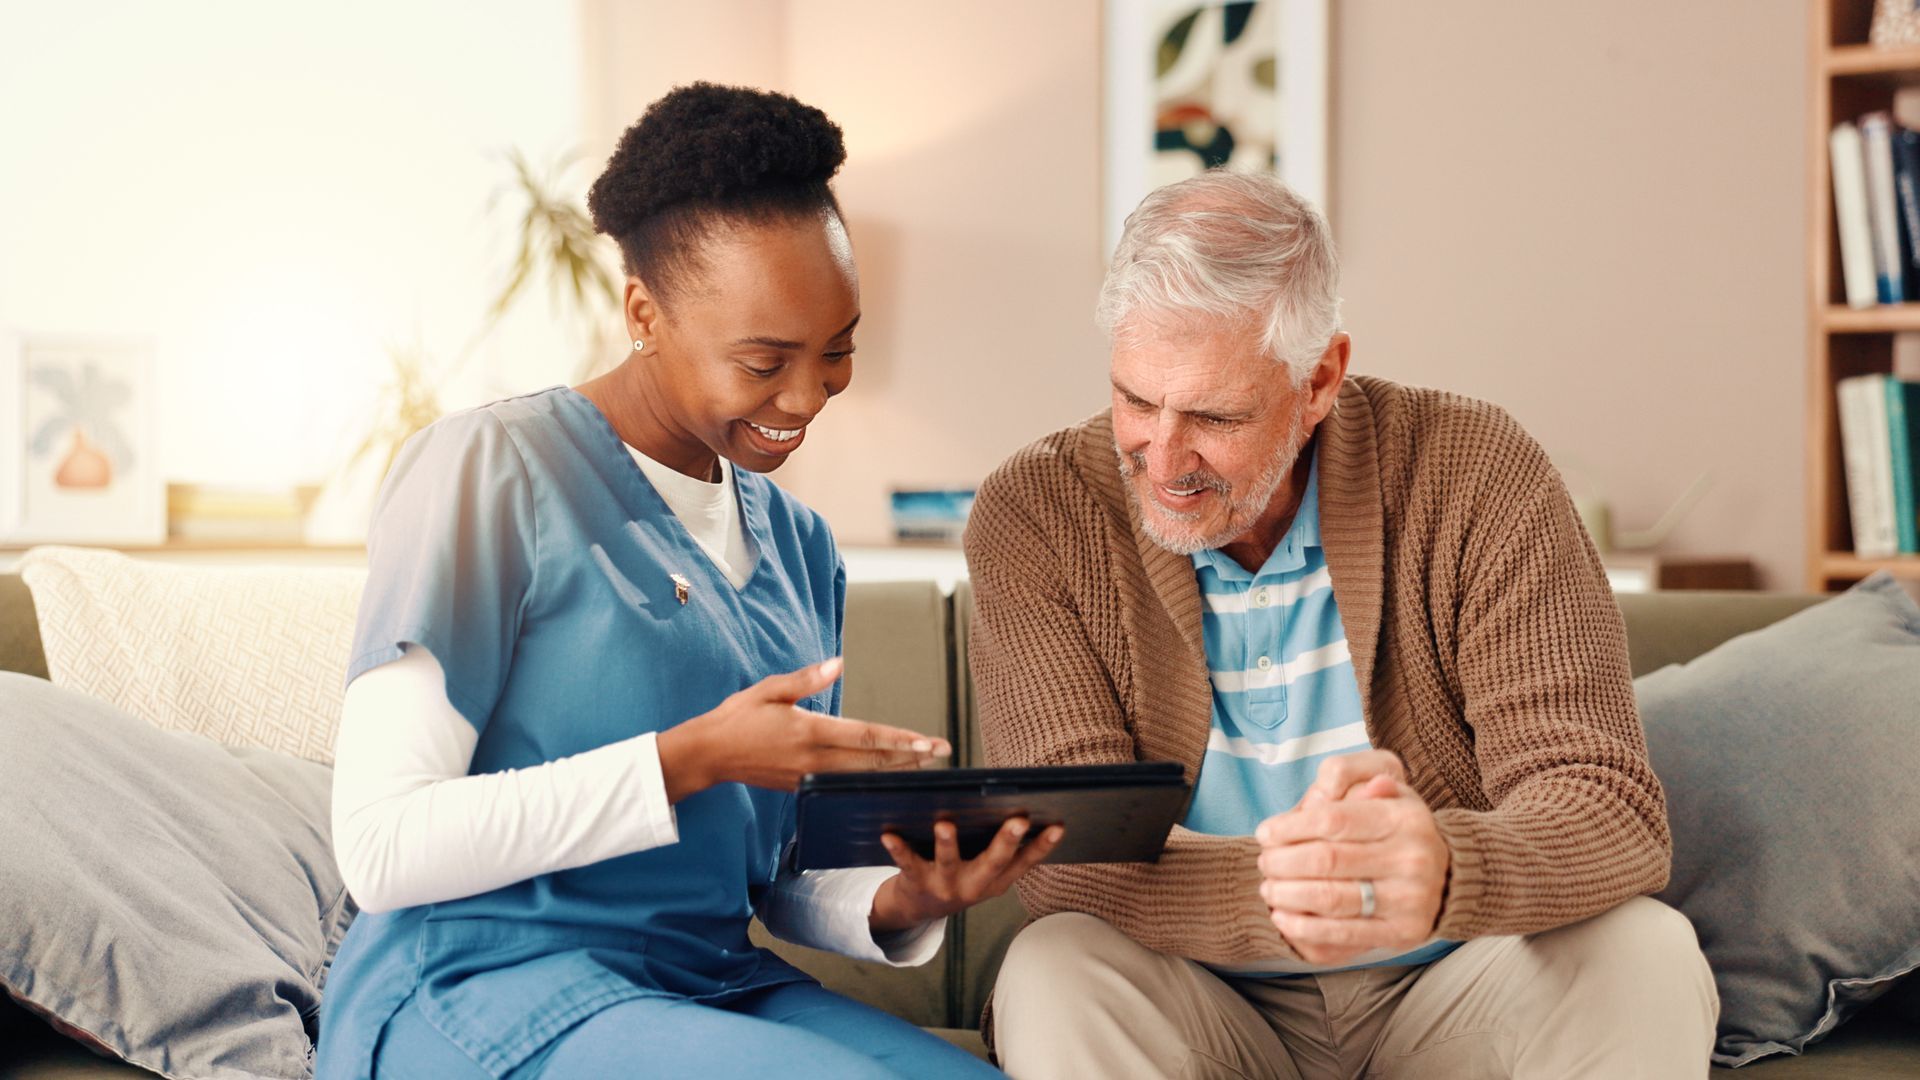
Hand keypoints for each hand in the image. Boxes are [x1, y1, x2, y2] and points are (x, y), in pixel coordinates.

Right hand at [657, 658, 950, 799]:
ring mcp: (808, 777)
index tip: (927, 743)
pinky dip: (868, 780)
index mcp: (809, 731)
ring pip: (861, 776)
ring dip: (895, 770)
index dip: (900, 741)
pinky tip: (885, 776)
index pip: (866, 737)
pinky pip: (843, 784)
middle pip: (872, 761)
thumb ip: (806, 679)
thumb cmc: (738, 717)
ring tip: (924, 764)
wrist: (709, 754)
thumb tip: (838, 663)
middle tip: (941, 752)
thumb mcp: (770, 689)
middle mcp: (813, 759)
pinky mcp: (802, 787)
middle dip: (910, 758)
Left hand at [869, 818, 1064, 931]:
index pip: (1025, 863)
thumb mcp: (986, 870)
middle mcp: (974, 886)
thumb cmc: (959, 875)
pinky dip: (898, 849)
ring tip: (945, 824)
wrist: (918, 908)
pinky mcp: (917, 881)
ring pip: (949, 862)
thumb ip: (1001, 847)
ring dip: (947, 844)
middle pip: (993, 862)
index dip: (1043, 846)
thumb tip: (1024, 808)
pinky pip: (907, 863)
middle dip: (1006, 841)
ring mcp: (945, 885)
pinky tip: (889, 834)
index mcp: (996, 881)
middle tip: (1018, 820)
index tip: (1059, 825)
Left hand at [1254, 751, 1448, 965]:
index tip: (1264, 833)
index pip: (1333, 820)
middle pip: (1326, 860)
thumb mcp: (1388, 792)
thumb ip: (1359, 780)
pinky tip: (1282, 917)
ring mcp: (1410, 900)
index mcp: (1405, 819)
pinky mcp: (1402, 933)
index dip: (1289, 827)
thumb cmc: (1399, 829)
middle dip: (1282, 862)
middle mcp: (1413, 859)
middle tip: (1263, 862)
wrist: (1449, 876)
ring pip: (1330, 899)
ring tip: (1268, 888)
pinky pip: (1343, 933)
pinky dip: (1304, 927)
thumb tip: (1338, 785)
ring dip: (1287, 895)